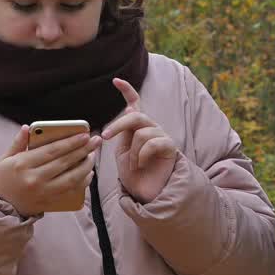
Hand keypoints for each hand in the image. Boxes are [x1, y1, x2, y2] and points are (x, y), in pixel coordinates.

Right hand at [0, 125, 100, 216]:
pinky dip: (82, 181)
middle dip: (83, 149)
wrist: (1, 205)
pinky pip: (70, 190)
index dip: (70, 142)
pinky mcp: (49, 201)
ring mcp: (43, 192)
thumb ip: (18, 143)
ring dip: (86, 166)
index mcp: (22, 164)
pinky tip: (89, 173)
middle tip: (96, 140)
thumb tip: (28, 127)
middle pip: (64, 162)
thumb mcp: (5, 159)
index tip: (84, 135)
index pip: (52, 150)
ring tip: (93, 155)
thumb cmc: (4, 179)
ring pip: (71, 177)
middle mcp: (33, 178)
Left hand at [101, 78, 178, 203]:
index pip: (135, 104)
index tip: (115, 81)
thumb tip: (128, 110)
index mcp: (138, 128)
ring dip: (132, 151)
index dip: (127, 91)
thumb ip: (123, 133)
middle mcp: (152, 128)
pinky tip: (143, 165)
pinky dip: (142, 155)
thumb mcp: (122, 152)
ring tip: (134, 164)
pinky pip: (152, 142)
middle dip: (118, 124)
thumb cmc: (133, 174)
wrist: (145, 193)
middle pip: (136, 115)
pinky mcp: (170, 147)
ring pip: (141, 132)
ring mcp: (162, 137)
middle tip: (105, 136)